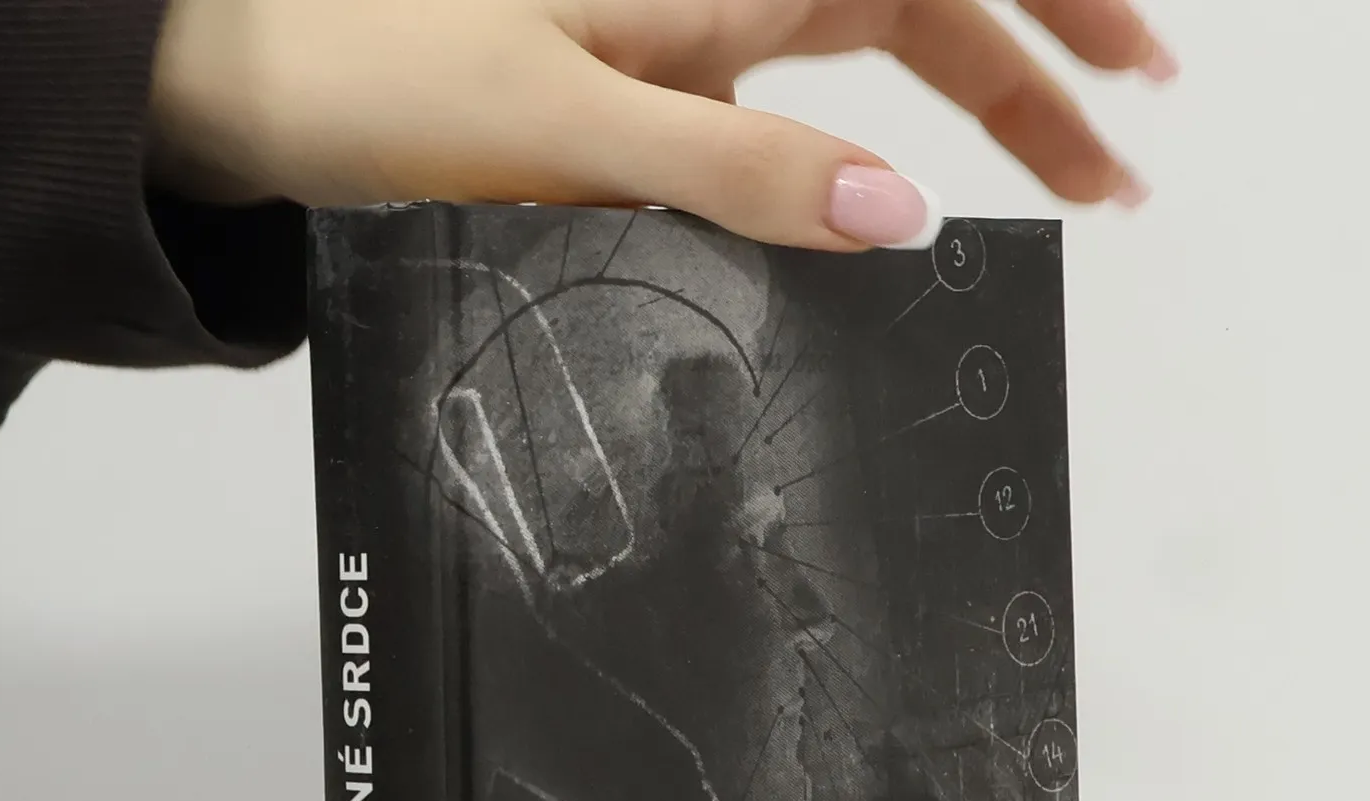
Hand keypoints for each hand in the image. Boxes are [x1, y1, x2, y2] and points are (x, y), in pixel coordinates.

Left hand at [149, 0, 1175, 248]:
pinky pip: (797, 91)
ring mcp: (691, 21)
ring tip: (1067, 172)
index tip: (1137, 80)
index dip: (1053, 10)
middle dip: (1046, 59)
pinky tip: (901, 189)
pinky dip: (868, 131)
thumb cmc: (356, 67)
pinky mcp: (653, 71)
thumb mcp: (564, 124)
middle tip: (1130, 152)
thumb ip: (738, 167)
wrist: (232, 74)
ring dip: (979, 93)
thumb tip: (896, 212)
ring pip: (877, 36)